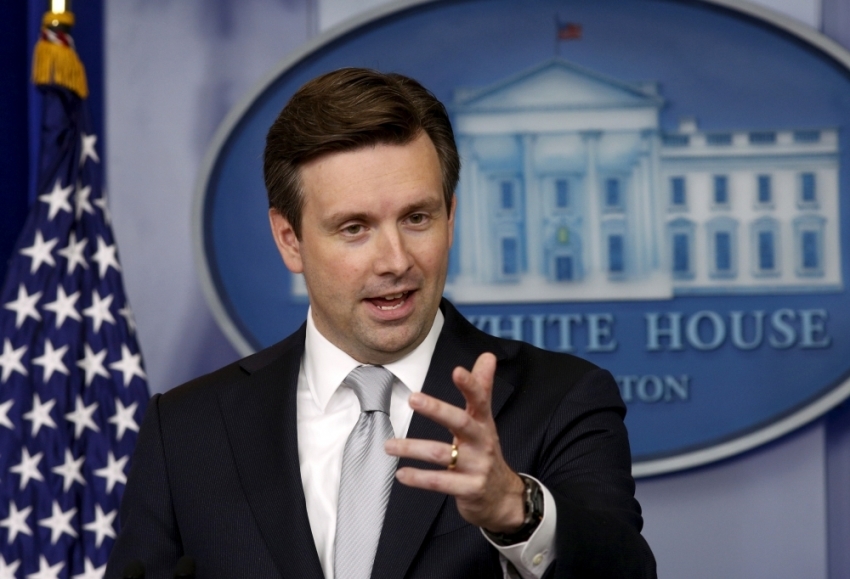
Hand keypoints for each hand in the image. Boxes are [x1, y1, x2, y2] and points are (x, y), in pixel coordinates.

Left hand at [384, 352, 525, 532]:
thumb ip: (482, 388)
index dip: (470, 385)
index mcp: (483, 423)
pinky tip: (401, 474)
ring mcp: (476, 466)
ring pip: (442, 454)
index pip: (479, 399)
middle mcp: (481, 442)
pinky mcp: (469, 488)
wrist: (503, 497)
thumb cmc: (485, 452)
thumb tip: (488, 355)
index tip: (457, 370)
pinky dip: (419, 478)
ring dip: (413, 448)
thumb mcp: (485, 421)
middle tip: (413, 398)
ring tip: (388, 445)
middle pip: (460, 422)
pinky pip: (440, 482)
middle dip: (437, 409)